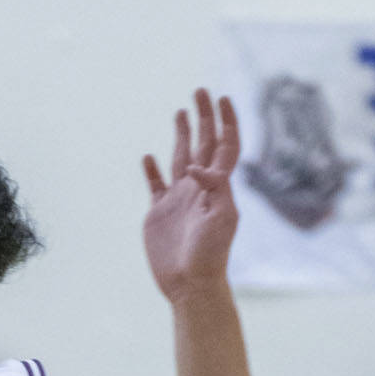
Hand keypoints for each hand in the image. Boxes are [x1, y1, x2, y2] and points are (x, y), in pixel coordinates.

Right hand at [141, 88, 240, 301]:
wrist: (190, 284)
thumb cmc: (210, 254)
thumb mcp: (221, 218)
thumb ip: (214, 187)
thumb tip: (196, 166)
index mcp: (218, 186)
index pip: (225, 145)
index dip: (226, 121)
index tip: (223, 98)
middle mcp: (200, 188)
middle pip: (203, 144)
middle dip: (203, 117)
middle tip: (200, 91)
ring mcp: (179, 199)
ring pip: (180, 158)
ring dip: (181, 135)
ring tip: (180, 112)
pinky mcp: (160, 213)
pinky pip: (156, 185)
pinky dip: (152, 170)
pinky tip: (148, 157)